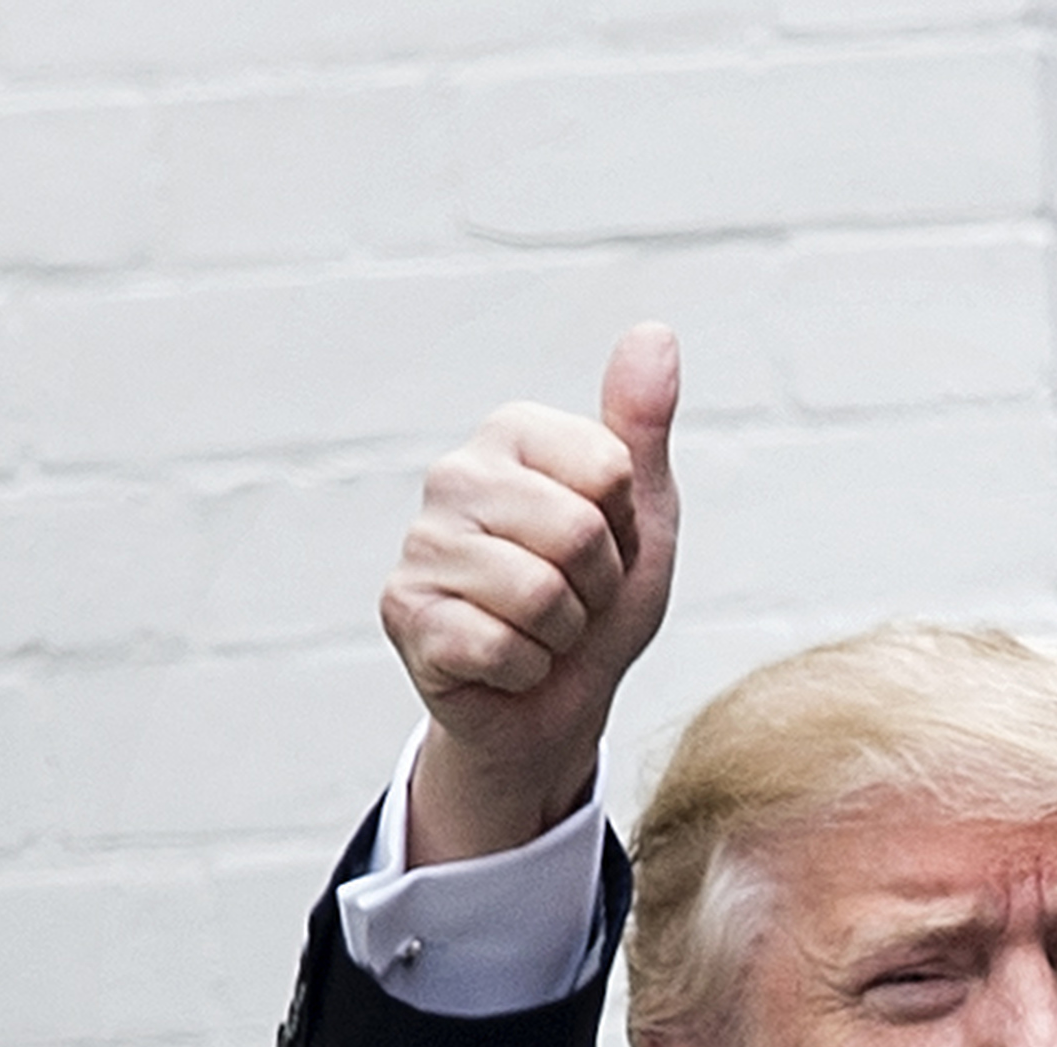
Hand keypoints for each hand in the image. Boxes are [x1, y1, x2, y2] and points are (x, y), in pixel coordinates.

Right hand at [379, 321, 683, 865]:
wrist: (554, 704)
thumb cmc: (598, 602)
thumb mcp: (641, 514)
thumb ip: (642, 426)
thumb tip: (654, 333)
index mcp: (512, 433)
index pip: (609, 469)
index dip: (625, 528)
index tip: (604, 546)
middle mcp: (454, 474)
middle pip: (578, 532)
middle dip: (598, 587)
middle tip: (575, 599)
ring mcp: (421, 542)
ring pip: (541, 594)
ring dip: (563, 634)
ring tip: (542, 629)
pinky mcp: (403, 612)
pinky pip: (502, 647)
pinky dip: (525, 671)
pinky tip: (504, 662)